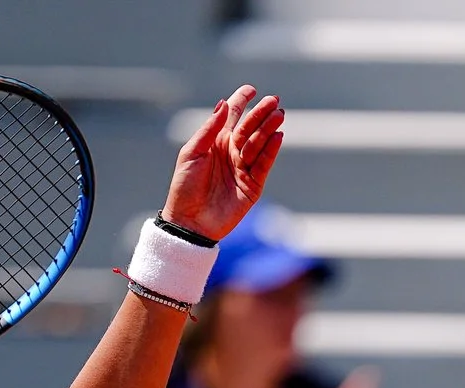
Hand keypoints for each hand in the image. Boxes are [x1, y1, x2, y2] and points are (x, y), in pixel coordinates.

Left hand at [162, 85, 284, 242]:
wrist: (190, 220)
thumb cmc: (185, 186)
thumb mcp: (192, 152)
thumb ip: (209, 129)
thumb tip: (224, 104)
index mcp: (216, 142)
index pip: (232, 116)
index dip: (241, 102)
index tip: (251, 89)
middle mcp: (231, 152)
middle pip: (250, 128)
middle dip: (261, 113)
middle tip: (274, 100)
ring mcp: (243, 168)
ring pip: (259, 144)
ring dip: (269, 129)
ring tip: (279, 114)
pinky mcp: (252, 186)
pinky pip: (264, 164)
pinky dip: (271, 150)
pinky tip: (278, 136)